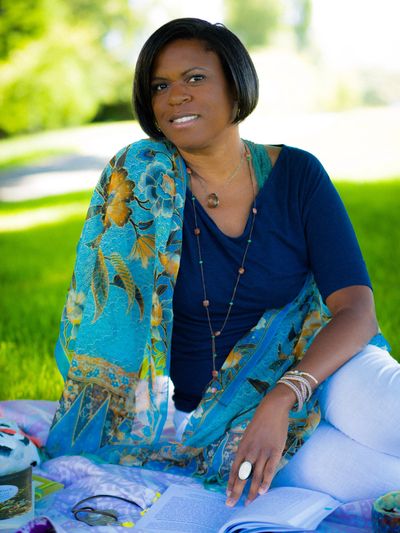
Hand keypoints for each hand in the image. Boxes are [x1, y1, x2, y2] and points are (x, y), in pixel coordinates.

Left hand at [226, 387, 293, 506]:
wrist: (272, 408)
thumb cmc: (260, 421)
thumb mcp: (248, 434)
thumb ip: (247, 449)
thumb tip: (245, 463)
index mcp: (242, 446)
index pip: (234, 468)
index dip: (230, 482)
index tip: (226, 493)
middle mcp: (250, 451)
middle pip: (242, 475)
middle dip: (236, 491)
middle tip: (230, 504)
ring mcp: (263, 452)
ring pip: (256, 476)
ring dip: (251, 491)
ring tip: (248, 503)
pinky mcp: (275, 451)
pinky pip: (270, 469)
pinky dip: (266, 481)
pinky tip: (262, 492)